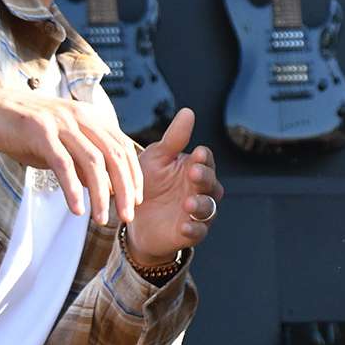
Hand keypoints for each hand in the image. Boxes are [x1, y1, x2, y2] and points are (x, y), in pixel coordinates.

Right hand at [0, 83, 141, 224]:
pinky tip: (76, 209)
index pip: (123, 147)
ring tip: (101, 220)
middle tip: (127, 217)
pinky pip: (63, 164)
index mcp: (90, 117)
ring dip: (100, 195)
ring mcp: (61, 122)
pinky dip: (72, 189)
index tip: (136, 201)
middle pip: (114, 156)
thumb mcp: (61, 144)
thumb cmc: (26, 131)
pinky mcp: (40, 131)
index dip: (133, 175)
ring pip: (93, 162)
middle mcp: (80, 117)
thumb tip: (108, 189)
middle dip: (124, 189)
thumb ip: (84, 162)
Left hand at [126, 108, 222, 262]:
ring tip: (187, 202)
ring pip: (208, 208)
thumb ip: (174, 139)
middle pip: (211, 183)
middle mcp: (200, 189)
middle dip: (204, 178)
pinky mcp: (189, 232)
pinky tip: (184, 225)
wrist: (132, 216)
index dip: (203, 158)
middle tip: (193, 173)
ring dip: (201, 205)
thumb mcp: (157, 158)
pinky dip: (193, 229)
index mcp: (194, 167)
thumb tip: (188, 112)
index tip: (196, 153)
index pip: (205, 159)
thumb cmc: (148, 182)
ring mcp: (197, 212)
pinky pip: (198, 232)